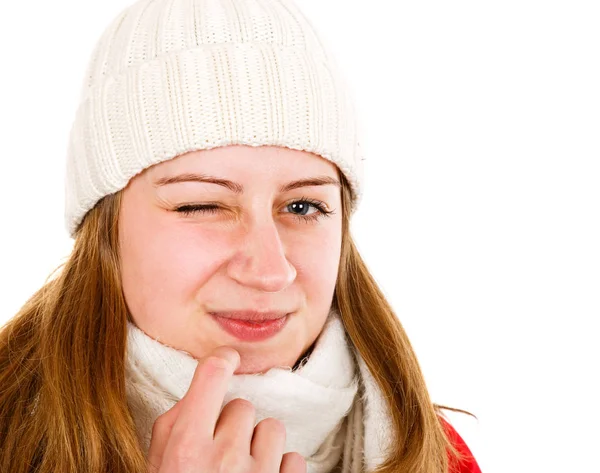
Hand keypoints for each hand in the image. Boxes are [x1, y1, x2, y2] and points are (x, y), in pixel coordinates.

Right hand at [146, 346, 306, 472]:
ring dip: (260, 445)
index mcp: (187, 449)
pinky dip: (281, 468)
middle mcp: (224, 460)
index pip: (212, 375)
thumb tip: (199, 389)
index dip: (221, 360)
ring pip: (272, 427)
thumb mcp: (159, 465)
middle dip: (232, 425)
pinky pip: (294, 457)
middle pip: (242, 406)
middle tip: (219, 453)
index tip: (227, 358)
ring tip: (243, 469)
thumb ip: (174, 425)